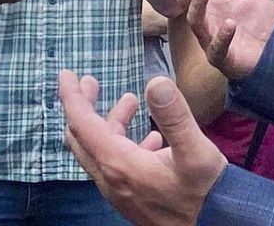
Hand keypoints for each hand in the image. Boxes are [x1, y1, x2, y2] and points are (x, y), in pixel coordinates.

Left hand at [61, 72, 225, 225]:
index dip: (71, 96)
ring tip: (130, 101)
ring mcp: (120, 192)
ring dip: (108, 123)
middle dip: (83, 106)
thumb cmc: (207, 193)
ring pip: (99, 151)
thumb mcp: (196, 151)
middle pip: (81, 138)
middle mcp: (112, 180)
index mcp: (119, 165)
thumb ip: (174, 116)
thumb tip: (155, 82)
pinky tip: (150, 137)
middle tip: (92, 81)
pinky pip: (115, 166)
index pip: (81, 124)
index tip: (66, 73)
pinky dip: (123, 143)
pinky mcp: (132, 199)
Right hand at [187, 0, 273, 80]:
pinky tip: (230, 23)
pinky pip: (216, 48)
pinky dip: (222, 36)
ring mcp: (212, 41)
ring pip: (196, 23)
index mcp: (214, 6)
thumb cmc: (262, 29)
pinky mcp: (222, 59)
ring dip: (198, 5)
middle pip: (187, 2)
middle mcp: (208, 22)